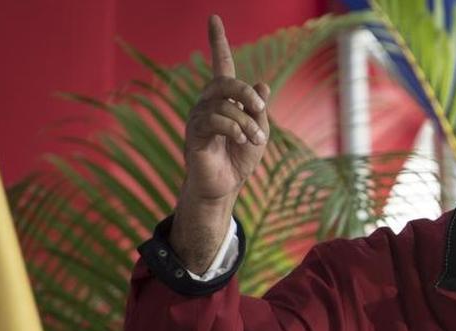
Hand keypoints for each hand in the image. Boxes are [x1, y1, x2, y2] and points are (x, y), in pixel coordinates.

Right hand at [173, 15, 270, 269]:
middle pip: (224, 82)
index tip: (214, 18)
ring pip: (222, 104)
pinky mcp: (195, 135)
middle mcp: (207, 104)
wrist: (226, 187)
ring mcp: (198, 119)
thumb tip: (261, 83)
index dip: (217, 42)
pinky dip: (233, 127)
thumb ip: (259, 109)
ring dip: (246, 120)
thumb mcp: (259, 131)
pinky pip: (214, 121)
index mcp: (224, 100)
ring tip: (255, 138)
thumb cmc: (241, 159)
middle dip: (245, 92)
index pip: (221, 65)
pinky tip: (242, 139)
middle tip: (260, 108)